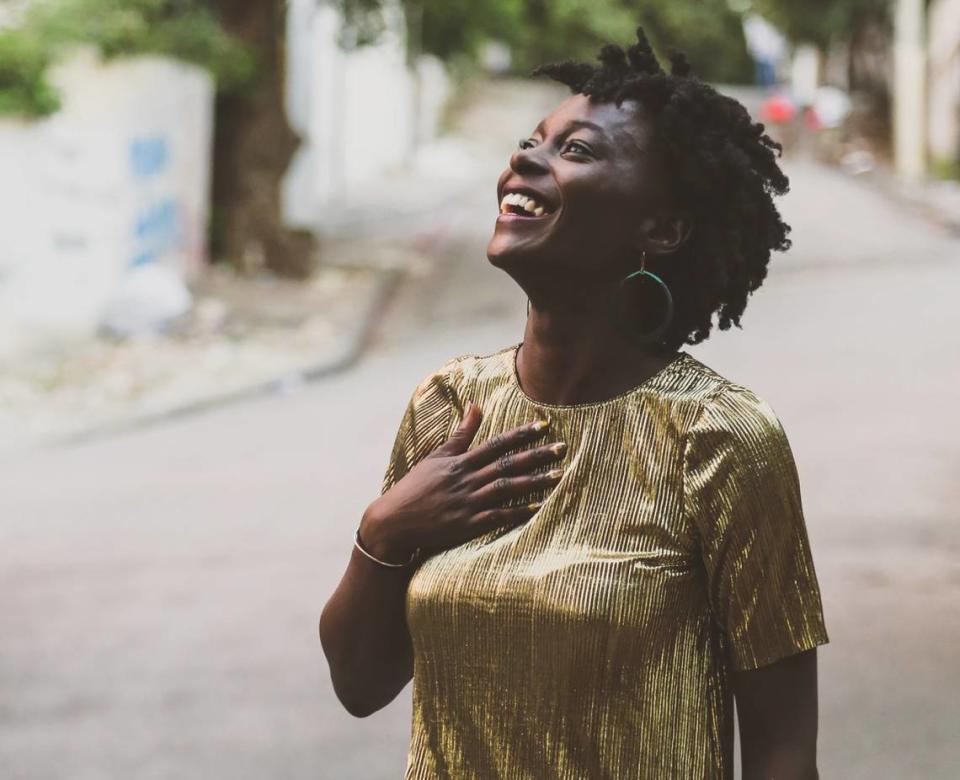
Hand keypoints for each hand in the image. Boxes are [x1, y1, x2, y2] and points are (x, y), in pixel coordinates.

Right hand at [361, 402, 565, 559]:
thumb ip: (461, 434)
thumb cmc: (416, 487)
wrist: (394, 522)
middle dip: (536, 455)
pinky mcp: (467, 525)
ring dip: (534, 482)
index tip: (544, 426)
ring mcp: (467, 503)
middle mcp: (466, 480)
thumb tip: (476, 405)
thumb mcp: (436, 457)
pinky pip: (498, 517)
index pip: (496, 444)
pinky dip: (518, 512)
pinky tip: (539, 507)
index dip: (521, 434)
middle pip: (507, 464)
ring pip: (506, 488)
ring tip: (558, 475)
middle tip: (562, 448)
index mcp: (460, 462)